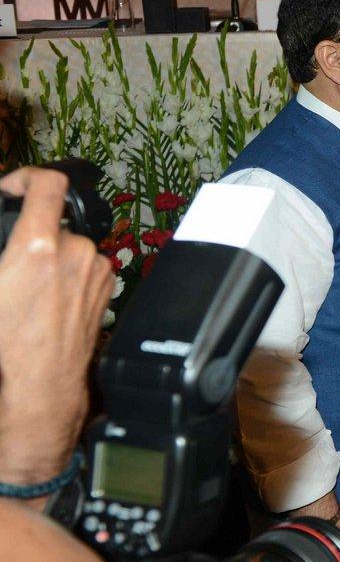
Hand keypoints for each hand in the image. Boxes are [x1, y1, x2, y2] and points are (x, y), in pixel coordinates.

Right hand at [0, 167, 115, 499]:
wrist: (42, 384)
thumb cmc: (8, 345)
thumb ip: (2, 251)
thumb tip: (6, 243)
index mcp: (37, 247)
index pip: (47, 183)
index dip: (27, 176)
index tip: (13, 186)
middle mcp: (76, 252)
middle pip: (53, 223)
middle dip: (31, 236)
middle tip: (11, 262)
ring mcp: (97, 270)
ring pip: (70, 247)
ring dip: (51, 257)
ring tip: (28, 290)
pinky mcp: (108, 287)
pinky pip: (86, 267)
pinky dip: (68, 273)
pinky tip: (48, 299)